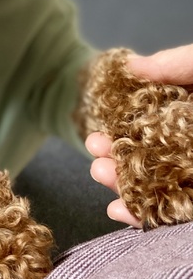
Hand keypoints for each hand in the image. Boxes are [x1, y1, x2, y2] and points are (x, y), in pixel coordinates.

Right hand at [86, 44, 192, 227]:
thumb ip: (174, 63)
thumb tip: (133, 65)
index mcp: (186, 117)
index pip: (146, 127)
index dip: (118, 132)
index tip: (95, 135)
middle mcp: (187, 146)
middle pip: (145, 156)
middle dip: (113, 157)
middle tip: (94, 153)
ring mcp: (191, 174)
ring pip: (155, 184)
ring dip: (122, 184)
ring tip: (100, 175)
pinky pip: (174, 214)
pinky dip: (145, 215)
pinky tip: (121, 212)